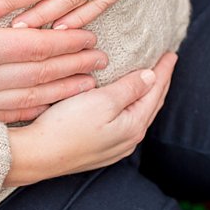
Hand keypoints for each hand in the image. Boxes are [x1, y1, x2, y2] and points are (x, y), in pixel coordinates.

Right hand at [0, 0, 107, 122]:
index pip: (34, 45)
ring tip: (88, 86)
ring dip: (60, 92)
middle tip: (103, 61)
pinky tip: (45, 107)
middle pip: (39, 74)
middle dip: (74, 67)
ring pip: (27, 99)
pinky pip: (3, 118)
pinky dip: (30, 112)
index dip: (66, 43)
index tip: (90, 37)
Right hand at [4, 53, 176, 186]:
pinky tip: (126, 104)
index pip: (154, 91)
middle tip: (166, 64)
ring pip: (139, 115)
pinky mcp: (100, 149)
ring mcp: (115, 146)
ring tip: (150, 81)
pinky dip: (132, 108)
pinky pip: (126, 123)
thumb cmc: (67, 126)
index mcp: (133, 125)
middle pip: (151, 105)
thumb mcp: (102, 101)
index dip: (163, 71)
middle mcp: (129, 139)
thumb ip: (129, 88)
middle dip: (160, 83)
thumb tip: (151, 76)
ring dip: (147, 96)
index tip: (171, 54)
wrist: (39, 155)